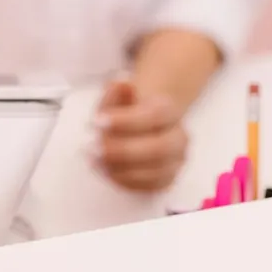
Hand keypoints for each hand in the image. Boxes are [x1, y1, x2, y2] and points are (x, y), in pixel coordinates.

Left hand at [91, 76, 188, 192]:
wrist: (144, 125)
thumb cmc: (128, 111)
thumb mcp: (117, 96)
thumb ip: (116, 92)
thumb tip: (120, 83)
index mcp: (169, 110)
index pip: (154, 116)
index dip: (125, 121)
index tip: (96, 122)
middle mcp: (178, 138)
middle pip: (159, 148)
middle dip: (123, 151)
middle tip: (93, 148)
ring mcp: (175, 162)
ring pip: (155, 172)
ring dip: (121, 169)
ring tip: (94, 161)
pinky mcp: (167, 181)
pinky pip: (148, 187)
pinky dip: (125, 181)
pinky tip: (106, 171)